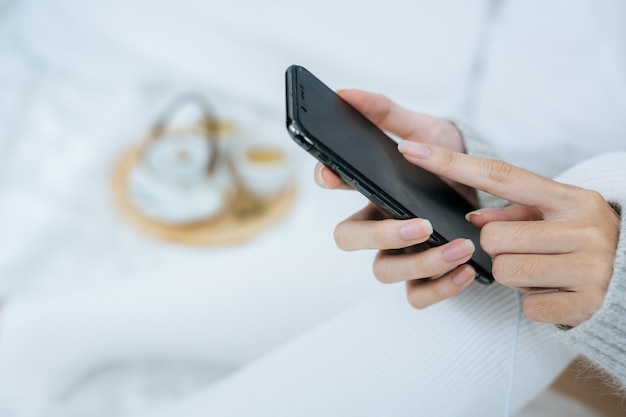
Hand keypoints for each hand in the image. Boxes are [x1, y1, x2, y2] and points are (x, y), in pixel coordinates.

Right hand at [315, 90, 479, 308]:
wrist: (490, 186)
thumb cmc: (447, 157)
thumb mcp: (423, 129)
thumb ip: (385, 112)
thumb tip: (345, 93)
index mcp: (372, 187)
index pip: (333, 184)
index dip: (327, 180)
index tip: (333, 175)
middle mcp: (378, 223)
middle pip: (349, 239)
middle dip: (380, 235)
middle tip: (420, 225)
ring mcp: (399, 253)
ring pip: (384, 272)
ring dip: (421, 263)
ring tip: (461, 247)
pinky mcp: (424, 276)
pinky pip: (417, 296)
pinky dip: (440, 288)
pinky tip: (467, 269)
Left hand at [399, 140, 619, 326]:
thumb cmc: (578, 240)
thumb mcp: (551, 216)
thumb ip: (510, 211)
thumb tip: (473, 216)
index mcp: (569, 197)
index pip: (499, 175)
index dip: (450, 163)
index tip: (411, 149)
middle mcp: (584, 225)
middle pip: (492, 236)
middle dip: (497, 248)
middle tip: (527, 251)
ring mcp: (589, 264)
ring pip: (504, 271)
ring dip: (513, 277)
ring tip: (541, 272)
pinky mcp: (586, 301)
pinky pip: (528, 306)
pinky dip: (534, 302)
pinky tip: (555, 293)